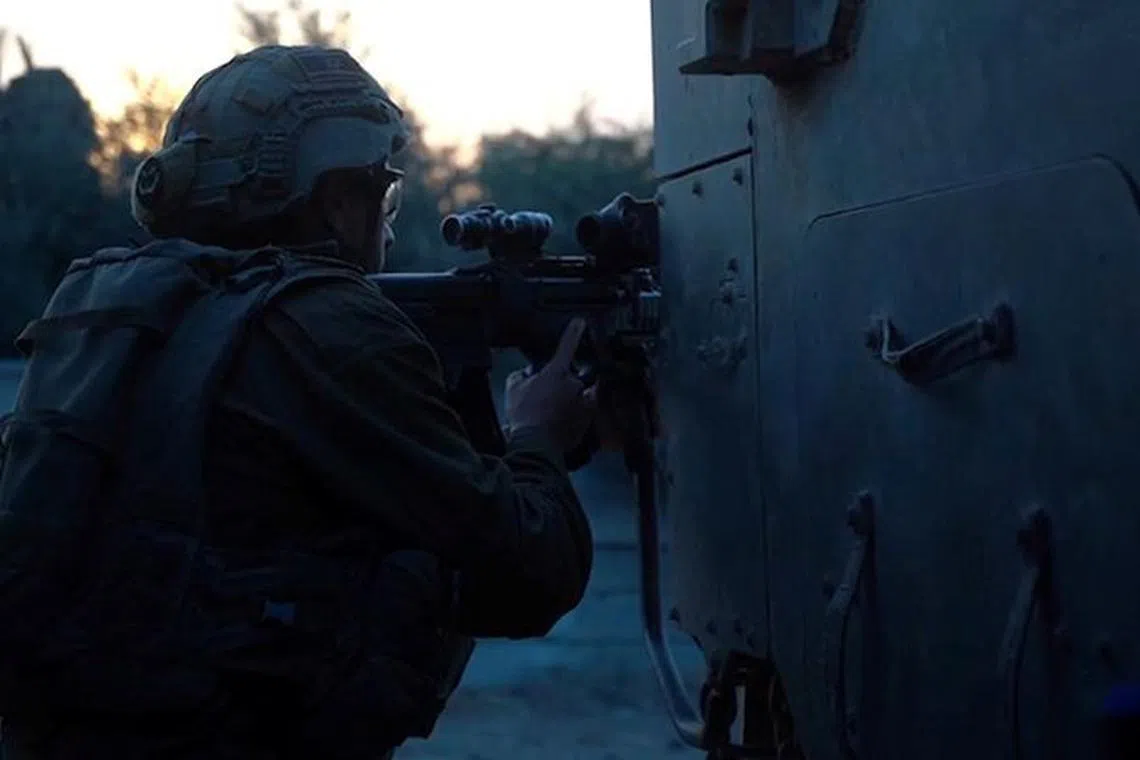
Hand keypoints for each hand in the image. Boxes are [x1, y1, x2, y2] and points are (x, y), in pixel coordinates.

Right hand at [503, 318, 595, 451]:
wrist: (536, 445)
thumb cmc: (524, 415)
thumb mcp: (513, 389)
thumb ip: (521, 375)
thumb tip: (527, 373)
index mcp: (557, 372)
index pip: (567, 345)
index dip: (574, 332)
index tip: (581, 322)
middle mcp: (576, 384)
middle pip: (574, 377)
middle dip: (564, 382)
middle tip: (548, 396)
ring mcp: (585, 403)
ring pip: (583, 394)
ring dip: (574, 398)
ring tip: (557, 410)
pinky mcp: (588, 421)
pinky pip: (583, 412)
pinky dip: (575, 415)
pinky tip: (561, 423)